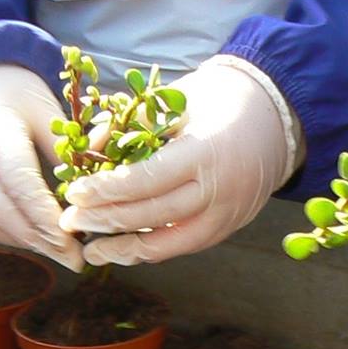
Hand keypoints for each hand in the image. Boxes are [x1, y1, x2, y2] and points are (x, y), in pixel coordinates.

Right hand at [0, 64, 81, 270]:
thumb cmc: (9, 96)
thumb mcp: (42, 108)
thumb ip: (67, 145)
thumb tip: (104, 179)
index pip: (22, 185)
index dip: (48, 217)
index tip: (75, 239)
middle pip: (7, 214)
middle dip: (43, 241)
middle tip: (76, 259)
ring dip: (29, 243)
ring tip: (61, 253)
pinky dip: (10, 237)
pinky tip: (36, 241)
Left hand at [57, 56, 299, 266]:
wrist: (277, 114)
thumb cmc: (220, 99)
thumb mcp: (175, 101)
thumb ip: (130, 125)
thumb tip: (87, 150)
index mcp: (205, 153)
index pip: (145, 181)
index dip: (106, 191)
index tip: (75, 194)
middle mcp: (219, 191)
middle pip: (151, 216)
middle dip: (105, 222)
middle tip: (70, 222)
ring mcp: (227, 215)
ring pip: (168, 244)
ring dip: (124, 249)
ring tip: (91, 250)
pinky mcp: (229, 228)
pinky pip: (183, 245)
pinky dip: (151, 249)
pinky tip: (123, 247)